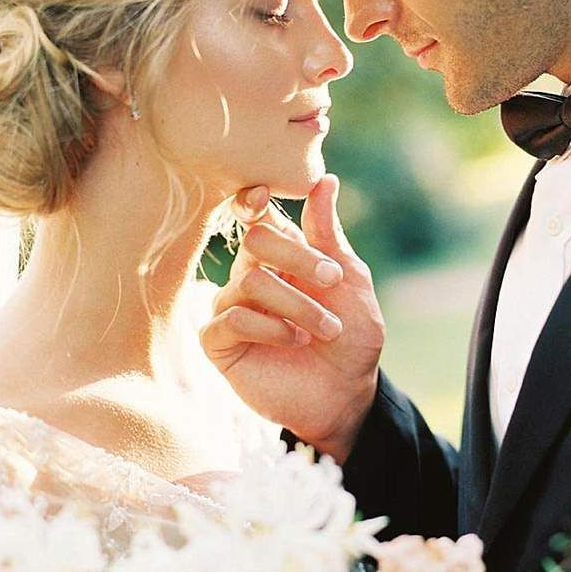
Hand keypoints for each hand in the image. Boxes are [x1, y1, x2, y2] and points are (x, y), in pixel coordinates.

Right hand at [199, 174, 383, 463]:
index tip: (263, 197)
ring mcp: (231, 306)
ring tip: (325, 329)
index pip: (256, 214)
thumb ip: (328, 234)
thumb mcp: (349, 279)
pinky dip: (270, 327)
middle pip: (254, 240)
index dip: (253, 200)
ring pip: (249, 280)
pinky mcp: (219, 341)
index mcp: (281, 253)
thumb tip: (324, 179)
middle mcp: (251, 273)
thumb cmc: (351, 335)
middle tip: (332, 281)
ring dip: (297, 304)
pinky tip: (295, 340)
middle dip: (298, 258)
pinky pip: (231, 318)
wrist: (347, 392)